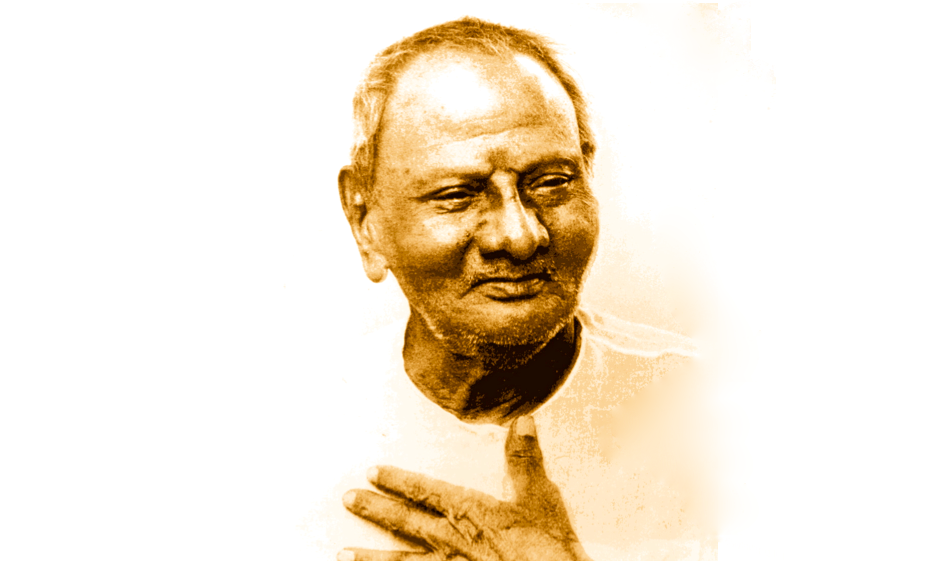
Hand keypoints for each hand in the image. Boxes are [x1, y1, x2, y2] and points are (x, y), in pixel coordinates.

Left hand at [339, 415, 591, 560]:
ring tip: (342, 555)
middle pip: (404, 522)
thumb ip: (524, 458)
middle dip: (373, 510)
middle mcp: (451, 541)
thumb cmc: (548, 547)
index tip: (372, 472)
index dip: (397, 480)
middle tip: (347, 499)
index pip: (425, 491)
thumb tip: (521, 420)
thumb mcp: (540, 498)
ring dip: (371, 557)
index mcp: (469, 512)